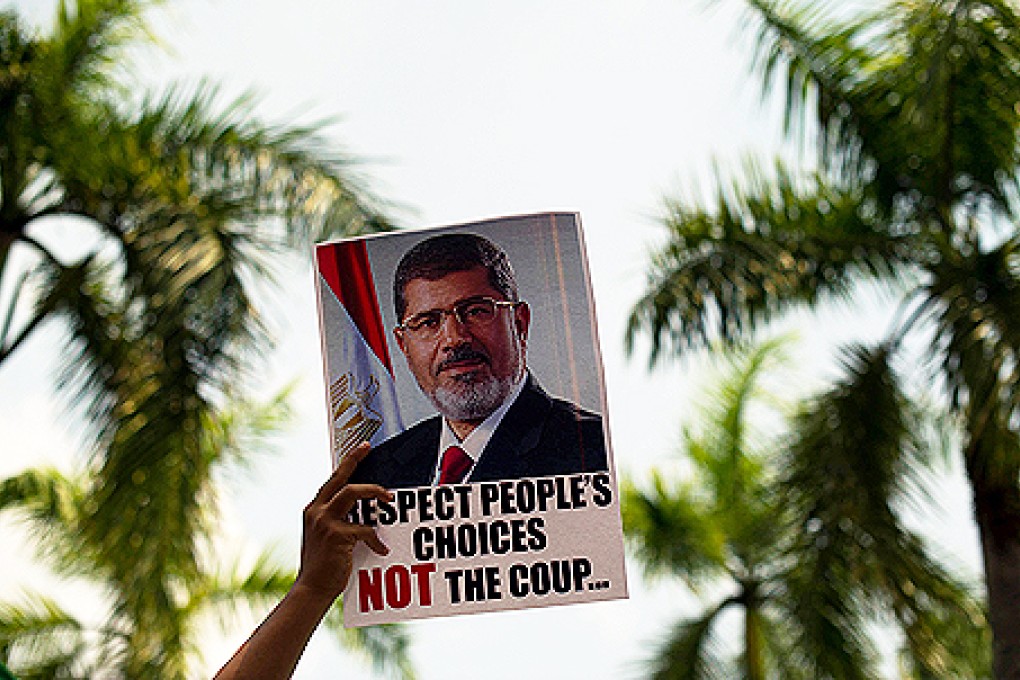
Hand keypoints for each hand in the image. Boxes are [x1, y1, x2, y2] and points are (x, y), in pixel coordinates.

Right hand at [296, 442, 392, 599]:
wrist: (312, 588)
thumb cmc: (323, 565)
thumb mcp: (325, 537)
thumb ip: (338, 520)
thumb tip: (363, 509)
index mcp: (314, 510)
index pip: (332, 480)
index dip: (347, 463)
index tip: (361, 449)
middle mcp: (317, 511)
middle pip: (340, 477)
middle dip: (355, 460)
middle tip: (369, 449)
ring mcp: (325, 521)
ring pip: (352, 493)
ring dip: (373, 491)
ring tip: (389, 497)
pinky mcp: (336, 535)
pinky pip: (364, 529)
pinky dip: (375, 539)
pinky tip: (381, 550)